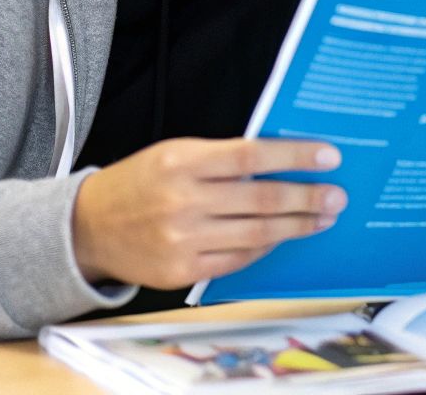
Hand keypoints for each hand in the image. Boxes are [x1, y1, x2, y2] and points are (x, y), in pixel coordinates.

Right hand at [70, 138, 345, 289]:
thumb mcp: (176, 153)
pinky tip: (283, 237)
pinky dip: (265, 248)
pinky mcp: (182, 271)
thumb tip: (283, 160)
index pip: (252, 155)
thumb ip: (223, 157)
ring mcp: (183, 240)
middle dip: (308, 197)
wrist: (88, 228)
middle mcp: (183, 201)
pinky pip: (238, 260)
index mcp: (183, 162)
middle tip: (337, 196)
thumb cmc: (142, 182)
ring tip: (322, 218)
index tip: (329, 155)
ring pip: (257, 233)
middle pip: (262, 199)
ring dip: (297, 226)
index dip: (295, 155)